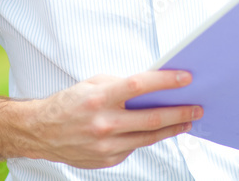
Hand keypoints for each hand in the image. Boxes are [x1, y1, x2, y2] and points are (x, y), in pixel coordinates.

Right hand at [27, 70, 201, 168]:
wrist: (41, 132)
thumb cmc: (69, 103)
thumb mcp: (94, 84)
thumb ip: (122, 85)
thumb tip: (153, 87)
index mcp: (100, 97)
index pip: (139, 86)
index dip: (165, 81)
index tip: (185, 78)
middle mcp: (103, 123)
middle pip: (151, 118)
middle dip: (179, 112)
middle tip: (196, 107)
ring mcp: (105, 145)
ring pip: (148, 137)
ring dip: (172, 129)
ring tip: (187, 121)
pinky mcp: (107, 160)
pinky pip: (134, 147)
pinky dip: (146, 138)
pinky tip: (158, 131)